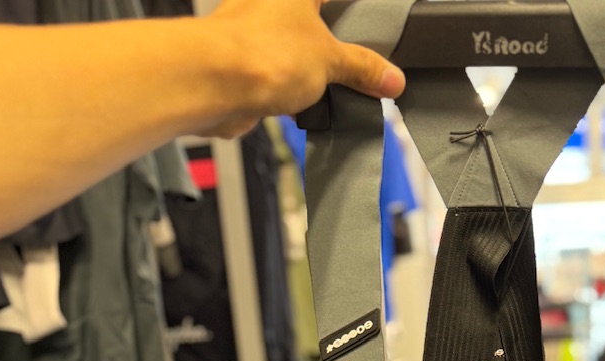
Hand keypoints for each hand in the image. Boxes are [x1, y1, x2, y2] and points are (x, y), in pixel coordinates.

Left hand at [201, 0, 405, 137]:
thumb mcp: (331, 61)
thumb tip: (391, 77)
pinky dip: (293, 92)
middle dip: (337, 48)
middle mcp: (272, 4)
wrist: (213, 85)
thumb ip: (364, 68)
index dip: (355, 13)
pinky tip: (304, 106)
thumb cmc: (260, 53)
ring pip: (296, 50)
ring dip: (314, 74)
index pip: (336, 0)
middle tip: (361, 70)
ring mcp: (256, 33)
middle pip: (315, 22)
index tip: (374, 32)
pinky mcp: (246, 64)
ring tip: (333, 91)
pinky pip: (279, 76)